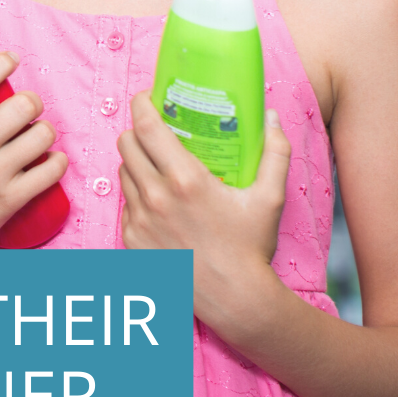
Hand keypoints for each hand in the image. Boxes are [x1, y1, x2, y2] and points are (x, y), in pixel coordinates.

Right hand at [0, 52, 67, 248]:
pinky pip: (49, 172)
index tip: (10, 59)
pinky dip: (57, 162)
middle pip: (19, 107)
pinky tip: (52, 158)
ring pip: (40, 136)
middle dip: (32, 100)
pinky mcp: (9, 200)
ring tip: (38, 131)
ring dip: (46, 130)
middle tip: (29, 104)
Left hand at [118, 92, 290, 333]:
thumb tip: (269, 116)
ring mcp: (139, 219)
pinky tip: (156, 199)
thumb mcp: (270, 198)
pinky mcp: (131, 239)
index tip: (146, 97)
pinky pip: (124, 203)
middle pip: (127, 144)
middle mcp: (156, 197)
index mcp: (185, 180)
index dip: (142, 104)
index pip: (147, 126)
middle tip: (153, 131)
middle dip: (137, 131)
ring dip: (135, 162)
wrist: (235, 299)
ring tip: (155, 164)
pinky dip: (136, 194)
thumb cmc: (251, 248)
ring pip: (123, 172)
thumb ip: (275, 152)